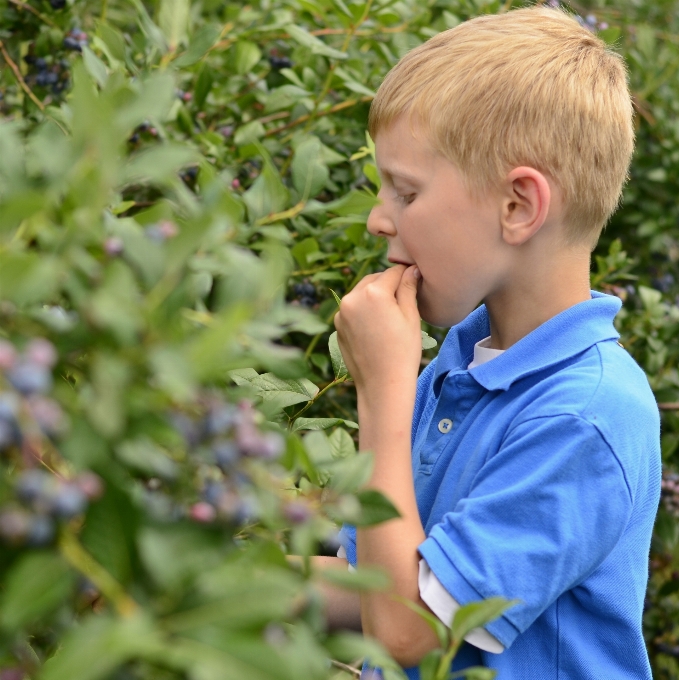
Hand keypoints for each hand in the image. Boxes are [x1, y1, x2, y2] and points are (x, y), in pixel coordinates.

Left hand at [334, 265, 421, 398]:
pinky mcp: (338, 326)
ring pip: (361, 293)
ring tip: (390, 314)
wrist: (382, 385)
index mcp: (374, 293)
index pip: (393, 272)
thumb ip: (408, 288)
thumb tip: (411, 269)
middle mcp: (353, 298)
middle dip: (388, 284)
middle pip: (374, 279)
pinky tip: (376, 326)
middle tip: (404, 299)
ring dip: (374, 296)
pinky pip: (353, 309)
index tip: (415, 281)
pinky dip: (364, 310)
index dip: (407, 275)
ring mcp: (342, 313)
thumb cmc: (403, 352)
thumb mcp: (411, 317)